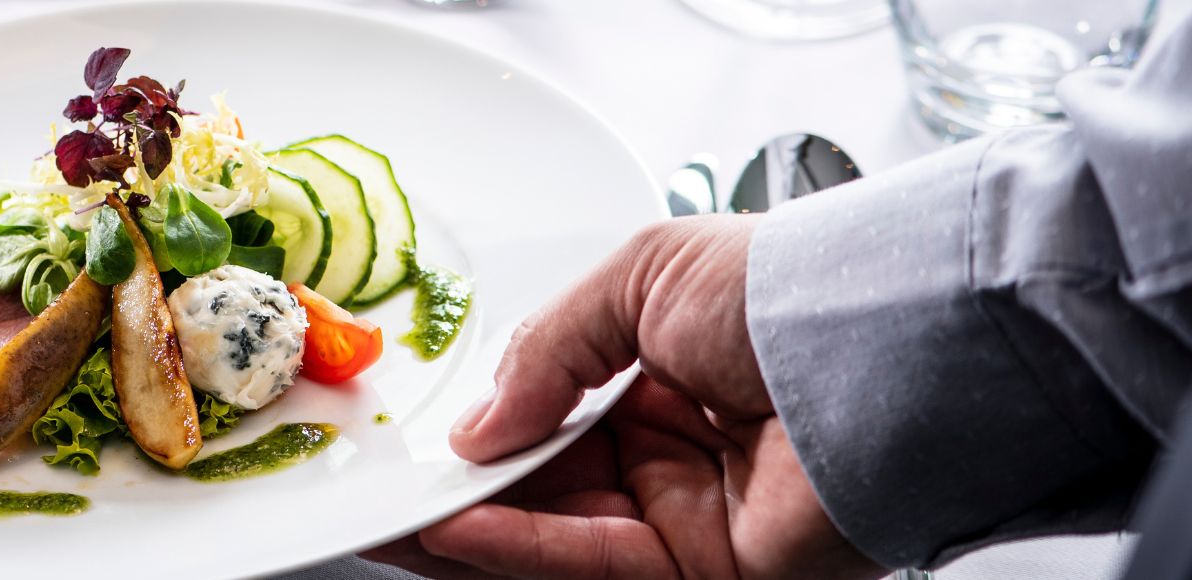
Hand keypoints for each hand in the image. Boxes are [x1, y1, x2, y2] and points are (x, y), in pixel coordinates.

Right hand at [365, 216, 882, 578]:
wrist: (883, 342)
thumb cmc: (788, 289)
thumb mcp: (638, 278)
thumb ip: (546, 349)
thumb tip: (481, 425)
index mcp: (660, 371)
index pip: (549, 414)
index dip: (481, 429)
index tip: (416, 435)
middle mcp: (673, 448)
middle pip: (542, 485)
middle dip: (458, 491)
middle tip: (380, 490)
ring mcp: (688, 514)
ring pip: (554, 533)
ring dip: (471, 527)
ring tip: (396, 514)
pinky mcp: (706, 569)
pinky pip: (593, 563)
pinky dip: (518, 549)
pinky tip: (457, 528)